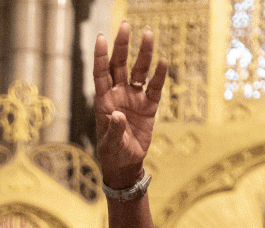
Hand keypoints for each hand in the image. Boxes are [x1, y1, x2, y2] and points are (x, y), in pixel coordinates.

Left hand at [93, 20, 167, 187]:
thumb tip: (116, 115)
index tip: (100, 37)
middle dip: (122, 46)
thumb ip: (114, 129)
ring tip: (148, 34)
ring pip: (139, 71)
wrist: (127, 164)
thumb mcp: (111, 144)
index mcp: (103, 102)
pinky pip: (154, 87)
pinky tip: (163, 62)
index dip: (100, 56)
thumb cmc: (113, 154)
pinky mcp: (149, 106)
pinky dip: (159, 75)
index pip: (101, 74)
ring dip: (143, 54)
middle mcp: (118, 95)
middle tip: (125, 25)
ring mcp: (134, 98)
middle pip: (120, 65)